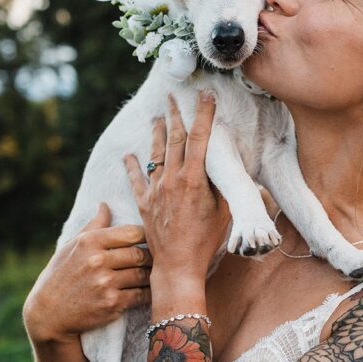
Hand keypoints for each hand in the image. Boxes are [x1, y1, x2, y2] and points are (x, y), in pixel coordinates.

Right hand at [23, 202, 152, 344]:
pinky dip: (147, 293)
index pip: (132, 232)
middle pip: (140, 253)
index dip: (145, 236)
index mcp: (90, 242)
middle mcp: (97, 260)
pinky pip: (140, 295)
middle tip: (157, 259)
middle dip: (150, 257)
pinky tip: (148, 291)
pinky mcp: (111, 304)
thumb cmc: (60, 275)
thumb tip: (105, 204)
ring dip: (150, 275)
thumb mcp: (71, 246)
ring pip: (143, 274)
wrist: (48, 314)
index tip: (148, 241)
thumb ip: (93, 226)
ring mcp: (105, 283)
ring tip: (154, 273)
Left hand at [122, 90, 229, 284]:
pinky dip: (133, 165)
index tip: (205, 97)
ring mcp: (155, 190)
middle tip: (173, 97)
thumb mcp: (224, 211)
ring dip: (156, 133)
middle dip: (175, 115)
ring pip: (155, 154)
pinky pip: (137, 179)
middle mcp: (172, 179)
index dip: (203, 114)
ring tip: (157, 117)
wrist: (178, 264)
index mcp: (194, 179)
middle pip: (174, 139)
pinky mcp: (144, 203)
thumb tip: (232, 170)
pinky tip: (130, 154)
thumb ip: (224, 187)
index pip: (200, 138)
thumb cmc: (206, 240)